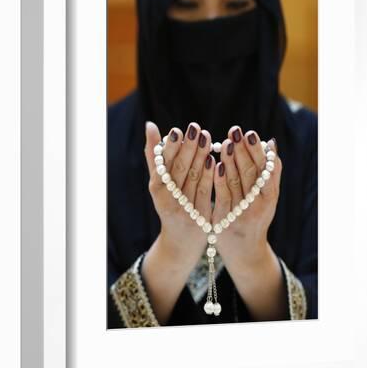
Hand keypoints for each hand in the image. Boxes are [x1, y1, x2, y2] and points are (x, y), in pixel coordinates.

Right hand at [144, 120, 214, 269]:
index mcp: (156, 188)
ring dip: (201, 157)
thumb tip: (150, 125)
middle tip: (196, 128)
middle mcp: (168, 199)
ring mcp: (184, 209)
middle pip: (179, 170)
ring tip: (207, 137)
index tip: (177, 130)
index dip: (170, 147)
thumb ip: (155, 155)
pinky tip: (216, 161)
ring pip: (193, 179)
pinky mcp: (200, 217)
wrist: (180, 242)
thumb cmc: (170, 202)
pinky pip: (206, 193)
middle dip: (188, 148)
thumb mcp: (159, 182)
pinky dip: (211, 176)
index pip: (163, 164)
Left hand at [212, 126, 281, 269]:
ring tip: (226, 142)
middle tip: (237, 132)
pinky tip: (215, 165)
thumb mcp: (266, 196)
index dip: (258, 151)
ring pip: (237, 183)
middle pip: (252, 173)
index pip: (266, 169)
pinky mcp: (226, 220)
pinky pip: (222, 197)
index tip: (251, 133)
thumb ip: (268, 173)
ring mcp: (243, 213)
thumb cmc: (254, 216)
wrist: (244, 252)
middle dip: (244, 151)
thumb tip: (270, 143)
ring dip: (231, 161)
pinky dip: (220, 180)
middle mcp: (260, 205)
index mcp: (271, 196)